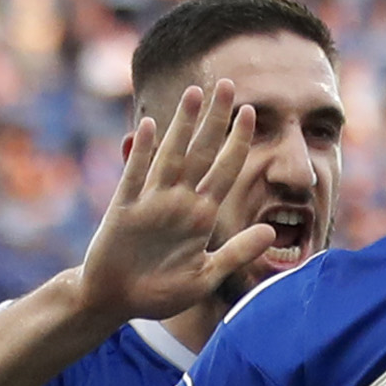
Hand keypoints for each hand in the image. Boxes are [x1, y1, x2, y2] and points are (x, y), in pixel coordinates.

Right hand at [76, 80, 269, 321]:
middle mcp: (179, 202)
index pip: (225, 170)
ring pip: (171, 156)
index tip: (251, 112)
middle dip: (214, 119)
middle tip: (226, 83)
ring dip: (182, 125)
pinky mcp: (124, 210)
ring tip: (193, 93)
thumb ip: (236, 252)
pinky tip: (150, 128)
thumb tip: (270, 231)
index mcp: (202, 216)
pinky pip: (135, 177)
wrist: (115, 302)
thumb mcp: (206, 275)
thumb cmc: (161, 292)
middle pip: (201, 152)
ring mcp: (151, 203)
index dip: (238, 142)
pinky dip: (142, 154)